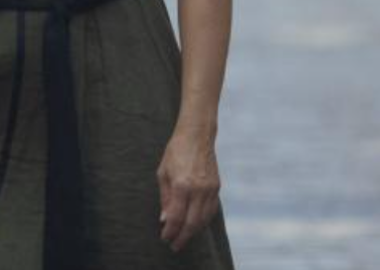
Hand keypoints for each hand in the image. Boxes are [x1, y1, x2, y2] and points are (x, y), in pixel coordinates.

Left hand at [157, 126, 221, 252]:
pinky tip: (196, 224)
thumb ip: (165, 198)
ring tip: (184, 237)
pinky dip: (203, 221)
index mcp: (182, 185)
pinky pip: (211, 210)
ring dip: (193, 231)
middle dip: (182, 237)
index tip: (165, 238)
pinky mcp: (217, 187)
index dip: (170, 231)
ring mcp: (210, 189)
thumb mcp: (163, 173)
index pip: (176, 217)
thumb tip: (165, 219)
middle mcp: (198, 189)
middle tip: (175, 245)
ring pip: (203, 219)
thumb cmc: (176, 151)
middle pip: (191, 223)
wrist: (197, 135)